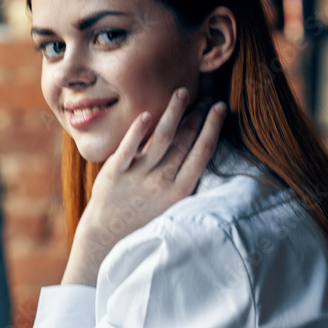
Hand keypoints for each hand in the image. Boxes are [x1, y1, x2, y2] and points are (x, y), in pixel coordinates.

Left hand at [62, 89, 226, 285]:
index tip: (220, 107)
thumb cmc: (142, 217)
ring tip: (182, 92)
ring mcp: (138, 177)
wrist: (108, 235)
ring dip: (173, 113)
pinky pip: (127, 149)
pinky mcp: (115, 173)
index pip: (202, 152)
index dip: (212, 127)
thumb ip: (182, 177)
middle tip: (203, 97)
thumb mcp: (170, 203)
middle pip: (184, 140)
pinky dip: (137, 132)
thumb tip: (197, 147)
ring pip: (160, 138)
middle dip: (196, 116)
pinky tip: (146, 115)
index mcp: (179, 190)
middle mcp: (161, 181)